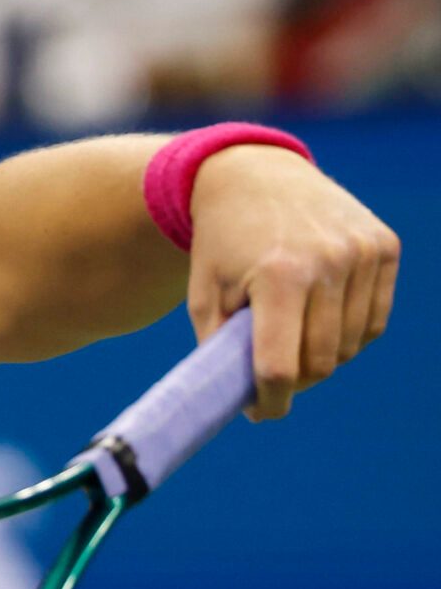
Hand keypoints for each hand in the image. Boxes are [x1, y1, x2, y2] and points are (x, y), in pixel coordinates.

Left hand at [186, 144, 400, 419]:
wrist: (254, 176)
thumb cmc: (221, 245)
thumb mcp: (204, 296)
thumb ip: (220, 351)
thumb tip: (244, 401)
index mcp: (278, 276)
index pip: (281, 365)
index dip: (271, 400)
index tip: (260, 412)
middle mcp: (329, 263)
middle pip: (321, 361)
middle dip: (295, 378)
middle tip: (272, 373)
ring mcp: (363, 253)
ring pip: (351, 346)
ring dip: (323, 355)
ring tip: (291, 335)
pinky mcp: (384, 247)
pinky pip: (374, 320)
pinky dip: (350, 333)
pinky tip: (321, 317)